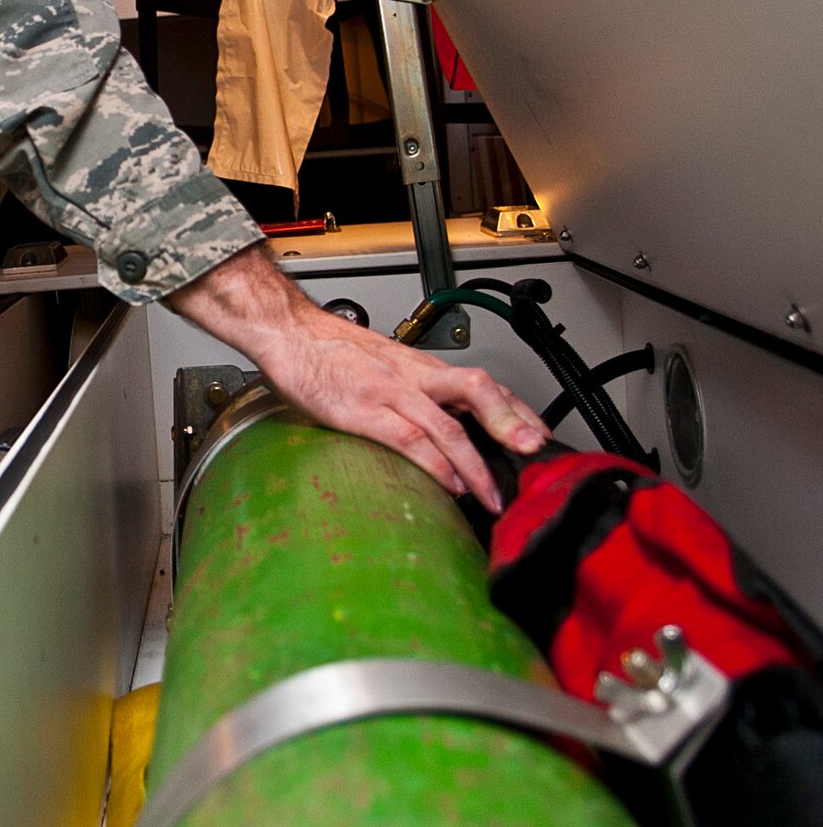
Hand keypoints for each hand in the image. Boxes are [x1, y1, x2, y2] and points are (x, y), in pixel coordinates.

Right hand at [165, 245, 547, 512]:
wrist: (287, 332)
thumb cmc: (327, 351)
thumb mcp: (379, 365)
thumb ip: (408, 391)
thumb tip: (434, 424)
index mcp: (419, 366)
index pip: (480, 382)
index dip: (514, 408)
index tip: (538, 434)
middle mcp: (412, 375)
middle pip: (476, 389)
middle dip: (510, 422)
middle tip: (535, 452)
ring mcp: (389, 391)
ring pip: (447, 423)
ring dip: (475, 462)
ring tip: (493, 494)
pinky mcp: (362, 411)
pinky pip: (409, 438)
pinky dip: (434, 463)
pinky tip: (450, 484)